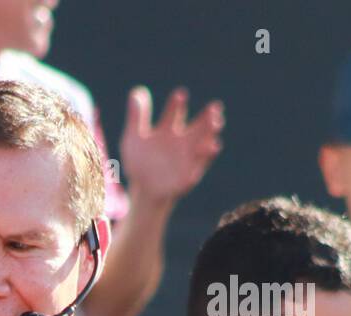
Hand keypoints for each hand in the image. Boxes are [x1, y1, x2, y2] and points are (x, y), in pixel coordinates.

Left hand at [120, 87, 223, 204]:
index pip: (174, 113)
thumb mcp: (133, 139)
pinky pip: (201, 165)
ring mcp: (188, 157)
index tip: (179, 94)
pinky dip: (207, 156)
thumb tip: (136, 90)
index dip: (176, 104)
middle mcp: (182, 141)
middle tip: (214, 106)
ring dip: (211, 133)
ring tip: (216, 122)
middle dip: (206, 117)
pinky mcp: (189, 174)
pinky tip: (213, 147)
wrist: (142, 189)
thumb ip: (136, 117)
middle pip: (198, 126)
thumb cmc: (139, 161)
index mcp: (168, 130)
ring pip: (204, 142)